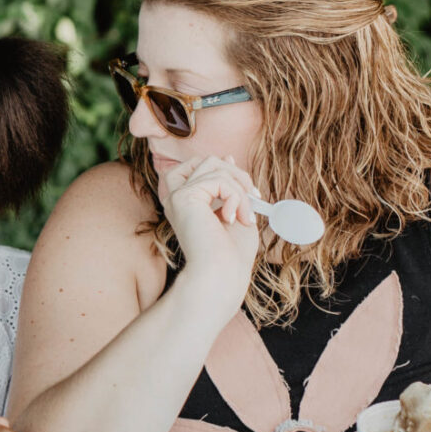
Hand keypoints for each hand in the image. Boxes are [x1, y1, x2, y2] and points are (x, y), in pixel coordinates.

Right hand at [159, 155, 261, 317]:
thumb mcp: (236, 210)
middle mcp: (176, 197)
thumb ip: (230, 185)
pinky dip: (236, 197)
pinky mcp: (184, 197)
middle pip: (208, 160)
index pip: (202, 165)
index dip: (227, 170)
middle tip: (254, 199)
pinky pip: (218, 180)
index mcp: (186, 202)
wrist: (222, 276)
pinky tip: (235, 219)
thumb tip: (227, 155)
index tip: (249, 191)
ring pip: (214, 166)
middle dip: (237, 174)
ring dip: (239, 187)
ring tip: (244, 215)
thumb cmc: (231, 254)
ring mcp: (177, 196)